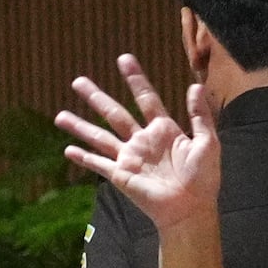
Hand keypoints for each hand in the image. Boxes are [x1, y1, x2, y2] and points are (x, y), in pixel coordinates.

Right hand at [55, 54, 220, 231]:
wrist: (191, 209)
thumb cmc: (204, 179)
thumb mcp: (208, 143)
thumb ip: (201, 115)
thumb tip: (195, 86)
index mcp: (164, 131)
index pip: (146, 99)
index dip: (136, 80)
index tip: (123, 59)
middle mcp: (143, 141)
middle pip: (115, 113)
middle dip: (96, 97)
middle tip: (78, 81)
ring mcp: (130, 158)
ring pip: (99, 136)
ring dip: (79, 126)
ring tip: (59, 115)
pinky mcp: (121, 176)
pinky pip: (98, 163)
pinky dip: (83, 157)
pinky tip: (67, 150)